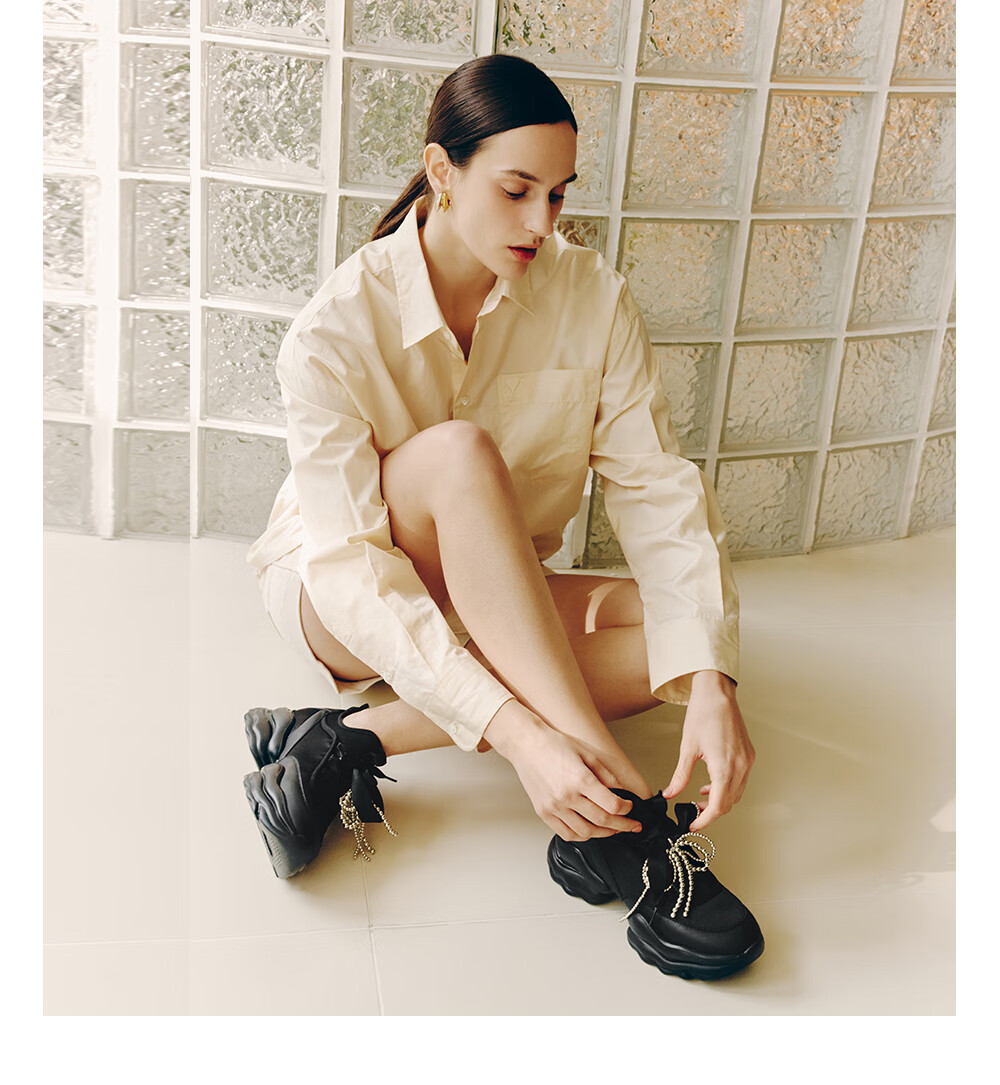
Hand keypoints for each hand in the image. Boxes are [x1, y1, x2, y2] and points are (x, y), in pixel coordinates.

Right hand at [484, 700, 642, 840]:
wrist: (526, 744)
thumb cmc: (554, 744)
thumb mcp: (587, 753)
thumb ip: (606, 775)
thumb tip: (622, 791)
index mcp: (580, 779)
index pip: (612, 805)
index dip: (626, 809)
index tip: (631, 807)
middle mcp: (566, 796)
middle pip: (602, 821)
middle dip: (622, 825)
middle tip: (632, 825)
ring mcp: (553, 807)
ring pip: (585, 832)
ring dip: (603, 833)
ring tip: (613, 829)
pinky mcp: (543, 812)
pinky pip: (566, 833)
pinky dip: (581, 836)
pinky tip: (590, 830)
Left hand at [662, 671, 754, 831]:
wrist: (717, 693)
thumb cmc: (703, 714)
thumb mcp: (687, 748)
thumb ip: (680, 775)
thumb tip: (670, 794)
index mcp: (725, 767)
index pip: (718, 806)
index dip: (705, 820)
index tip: (693, 824)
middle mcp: (741, 766)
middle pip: (729, 803)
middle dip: (711, 812)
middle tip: (693, 813)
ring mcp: (747, 761)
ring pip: (737, 794)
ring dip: (720, 800)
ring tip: (699, 798)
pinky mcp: (749, 755)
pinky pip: (740, 781)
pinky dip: (727, 788)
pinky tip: (711, 783)